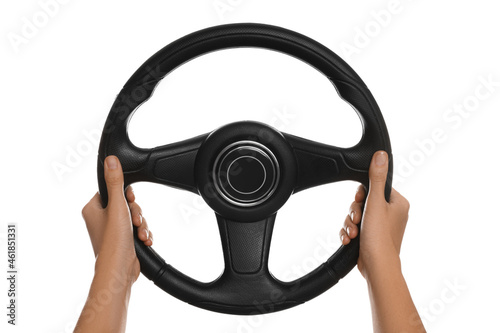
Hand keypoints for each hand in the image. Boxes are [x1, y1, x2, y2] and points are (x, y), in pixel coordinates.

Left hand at [82, 155, 152, 282]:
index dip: (125, 195)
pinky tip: (144, 240)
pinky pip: (137, 229)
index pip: (111, 190)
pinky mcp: (123, 240)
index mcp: (92, 209)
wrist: (120, 270)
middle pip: (126, 203)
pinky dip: (143, 233)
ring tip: (140, 234)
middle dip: (136, 213)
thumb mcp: (117, 206)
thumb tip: (110, 160)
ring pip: (133, 217)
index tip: (130, 200)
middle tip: (134, 221)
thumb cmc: (113, 242)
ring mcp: (112, 231)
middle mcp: (100, 219)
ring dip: (142, 224)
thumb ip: (115, 182)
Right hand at [339, 151, 409, 279]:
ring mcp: (381, 227)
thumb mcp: (375, 203)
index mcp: (398, 203)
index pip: (375, 187)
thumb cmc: (379, 238)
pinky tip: (350, 239)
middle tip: (357, 220)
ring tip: (354, 233)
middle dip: (354, 212)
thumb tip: (381, 156)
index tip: (360, 202)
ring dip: (351, 224)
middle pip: (363, 202)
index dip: (362, 194)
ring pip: (357, 215)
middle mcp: (392, 214)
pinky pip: (356, 228)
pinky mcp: (372, 237)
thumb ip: (376, 178)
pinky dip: (350, 232)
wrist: (377, 267)